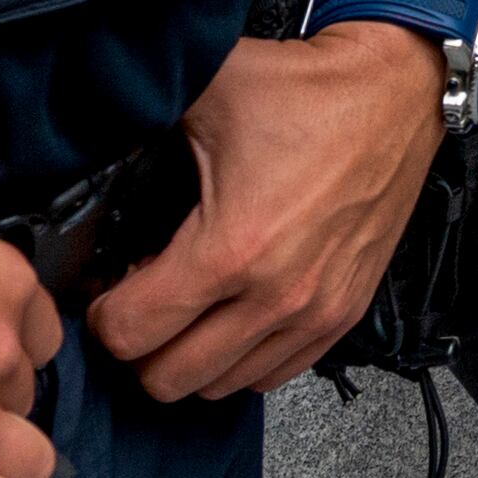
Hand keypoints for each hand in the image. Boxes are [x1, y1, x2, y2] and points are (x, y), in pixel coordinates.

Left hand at [86, 29, 445, 404]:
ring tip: (188, 308)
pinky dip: (242, 359)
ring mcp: (315, 311)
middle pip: (167, 379)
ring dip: (191, 356)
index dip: (102, 313)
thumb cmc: (308, 91)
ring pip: (219, 388)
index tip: (108, 288)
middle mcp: (276, 295)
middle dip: (140, 346)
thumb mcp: (208, 90)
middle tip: (141, 304)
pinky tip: (232, 314)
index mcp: (231, 248)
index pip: (129, 335)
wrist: (396, 90)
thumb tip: (81, 125)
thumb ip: (138, 112)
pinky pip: (273, 376)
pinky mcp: (344, 312)